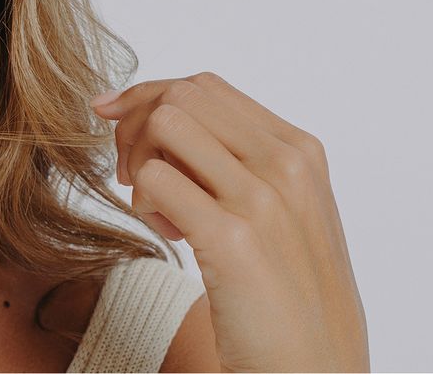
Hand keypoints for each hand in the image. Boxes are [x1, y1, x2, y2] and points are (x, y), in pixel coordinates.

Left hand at [90, 72, 369, 371]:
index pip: (205, 86)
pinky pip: (155, 180)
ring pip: (165, 125)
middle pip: (180, 96)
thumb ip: (239, 161)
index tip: (116, 123)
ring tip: (153, 206)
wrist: (316, 366)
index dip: (148, 98)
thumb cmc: (288, 292)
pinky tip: (165, 232)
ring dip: (139, 160)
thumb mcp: (282, 210)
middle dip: (135, 124)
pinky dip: (141, 202)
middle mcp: (287, 164)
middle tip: (128, 172)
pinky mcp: (233, 240)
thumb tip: (161, 113)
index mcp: (300, 150)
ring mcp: (263, 199)